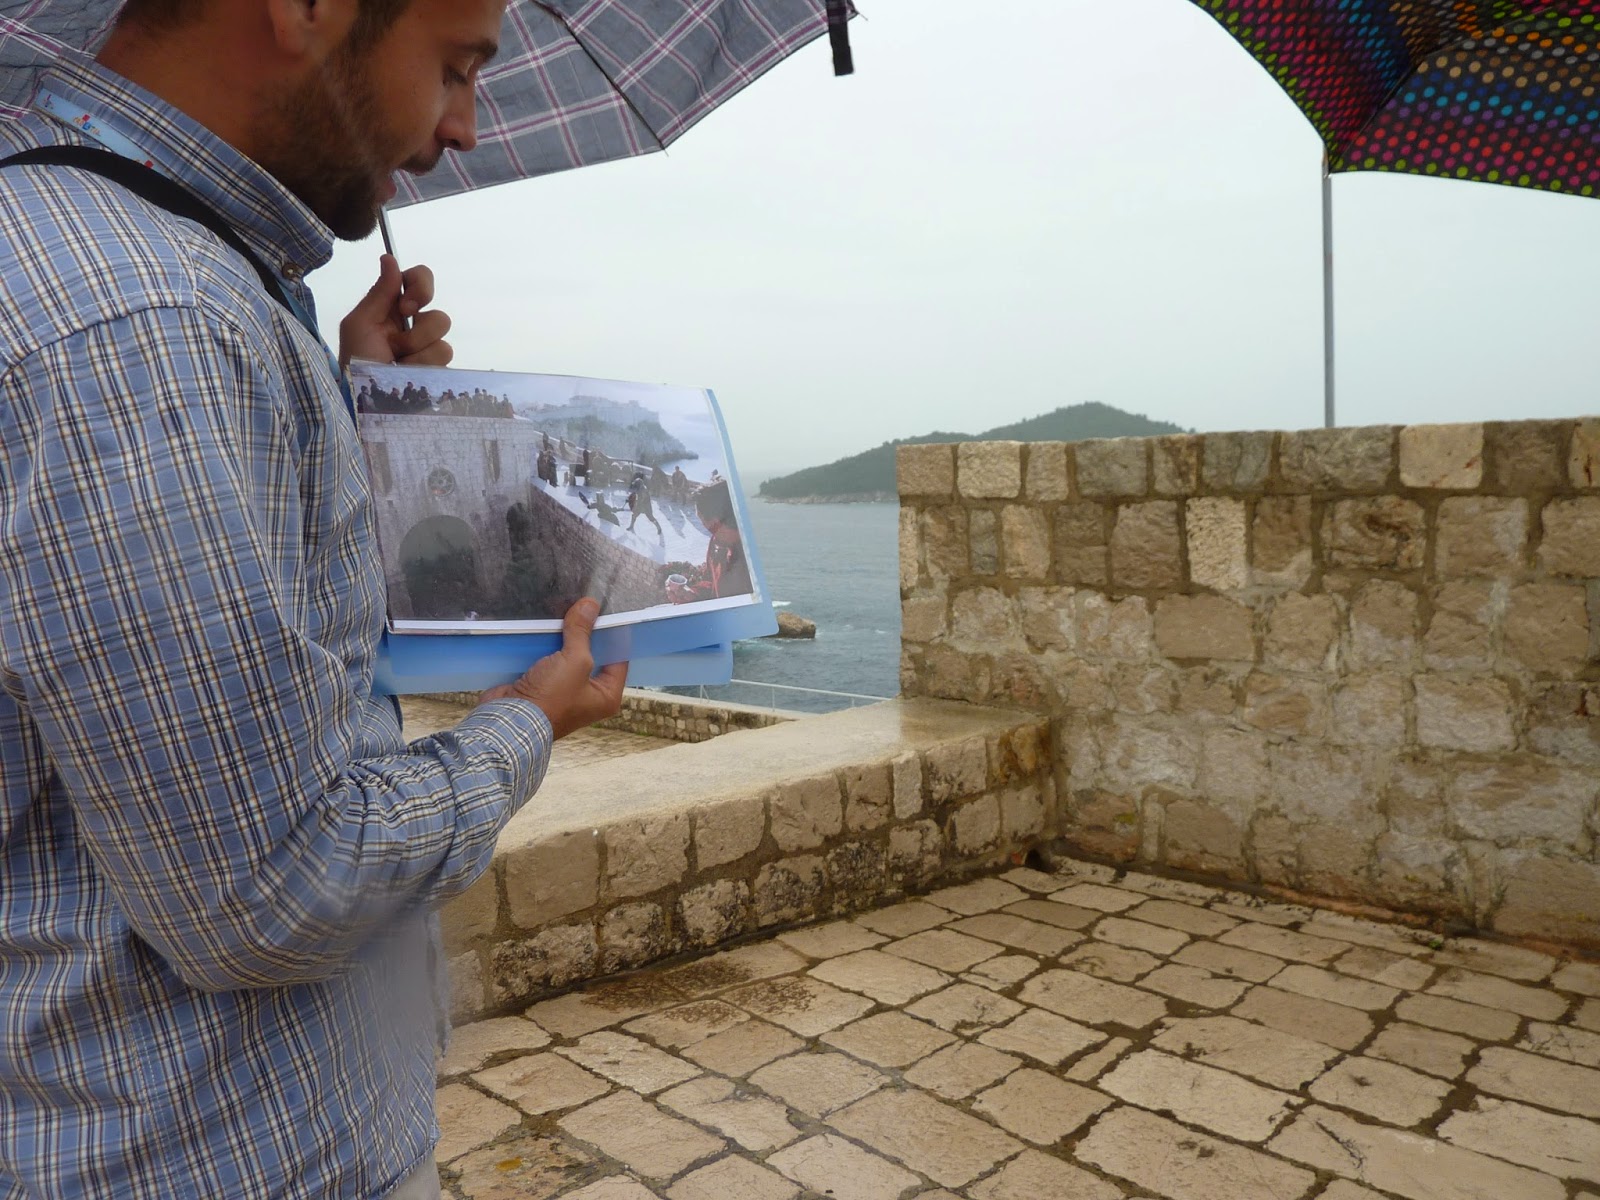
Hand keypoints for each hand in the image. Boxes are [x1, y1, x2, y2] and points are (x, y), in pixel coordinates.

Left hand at [339, 254, 453, 367]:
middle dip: (419, 331)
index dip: (421, 286)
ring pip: (443, 337)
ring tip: (396, 365)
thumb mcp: (359, 324)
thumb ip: (378, 292)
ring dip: (415, 352)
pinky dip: (421, 365)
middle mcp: (414, 327)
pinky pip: (444, 356)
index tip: (406, 306)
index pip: (419, 280)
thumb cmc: (356, 362)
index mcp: (393, 309)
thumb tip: (390, 257)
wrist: (364, 402)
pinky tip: (405, 375)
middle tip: (398, 344)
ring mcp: (428, 350)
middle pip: (438, 313)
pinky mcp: (437, 370)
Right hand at [479, 598, 626, 738]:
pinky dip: (545, 643)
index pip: (618, 659)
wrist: (508, 719)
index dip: (614, 634)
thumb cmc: (552, 697)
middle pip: (592, 656)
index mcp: (606, 696)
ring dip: (564, 636)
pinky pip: (547, 659)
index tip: (608, 610)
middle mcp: (586, 695)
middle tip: (584, 604)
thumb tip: (590, 604)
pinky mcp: (539, 684)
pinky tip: (544, 622)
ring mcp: (562, 690)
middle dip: (587, 632)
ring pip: (567, 655)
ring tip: (564, 607)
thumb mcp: (575, 661)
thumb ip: (582, 632)